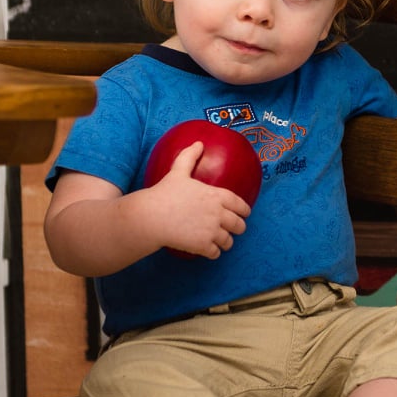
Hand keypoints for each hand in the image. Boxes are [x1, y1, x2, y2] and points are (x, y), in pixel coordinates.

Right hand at [137, 141, 251, 258]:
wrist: (152, 216)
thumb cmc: (165, 193)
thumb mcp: (178, 171)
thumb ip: (190, 157)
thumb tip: (198, 143)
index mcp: (217, 196)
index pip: (241, 205)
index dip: (244, 211)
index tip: (244, 214)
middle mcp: (219, 214)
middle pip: (239, 226)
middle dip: (236, 228)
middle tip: (230, 229)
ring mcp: (212, 231)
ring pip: (229, 242)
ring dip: (224, 242)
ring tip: (217, 241)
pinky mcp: (203, 246)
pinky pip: (216, 253)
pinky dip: (212, 252)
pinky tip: (206, 249)